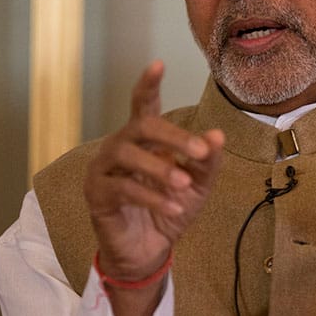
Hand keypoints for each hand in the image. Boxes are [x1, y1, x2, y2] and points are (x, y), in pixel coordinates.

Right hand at [85, 61, 222, 282]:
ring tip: (184, 184)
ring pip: (129, 155)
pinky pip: (123, 188)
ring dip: (161, 168)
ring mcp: (104, 168)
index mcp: (144, 139)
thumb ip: (207, 162)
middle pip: (142, 127)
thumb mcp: (197, 186)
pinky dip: (151, 197)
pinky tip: (173, 208)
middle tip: (200, 151)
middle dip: (174, 136)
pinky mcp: (97, 194)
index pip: (143, 104)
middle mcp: (120, 146)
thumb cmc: (169, 210)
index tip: (158, 63)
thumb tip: (218, 135)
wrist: (148, 252)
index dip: (148, 84)